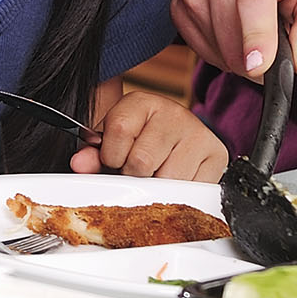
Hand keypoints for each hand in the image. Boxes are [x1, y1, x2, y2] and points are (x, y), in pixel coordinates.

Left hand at [70, 91, 228, 179]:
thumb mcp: (112, 143)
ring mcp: (198, 133)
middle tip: (139, 171)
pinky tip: (176, 179)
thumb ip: (93, 154)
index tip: (115, 159)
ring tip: (158, 174)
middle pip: (142, 162)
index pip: (119, 131)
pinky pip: (191, 189)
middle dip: (134, 175)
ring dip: (158, 187)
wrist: (176, 140)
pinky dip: (180, 194)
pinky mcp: (217, 155)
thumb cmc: (140, 143)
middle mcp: (173, 113)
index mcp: (142, 103)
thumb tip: (79, 164)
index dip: (111, 156)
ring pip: (166, 179)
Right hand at [173, 0, 296, 79]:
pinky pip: (200, 49)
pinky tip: (237, 31)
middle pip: (233, 37)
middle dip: (260, 61)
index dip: (256, 35)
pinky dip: (222, 53)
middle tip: (280, 45)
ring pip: (217, 49)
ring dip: (241, 57)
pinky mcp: (180, 3)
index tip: (258, 67)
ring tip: (259, 31)